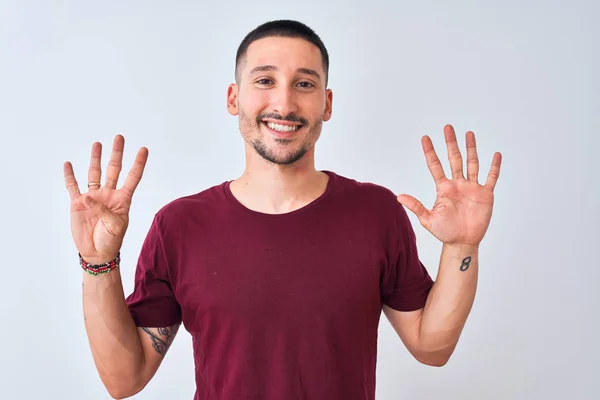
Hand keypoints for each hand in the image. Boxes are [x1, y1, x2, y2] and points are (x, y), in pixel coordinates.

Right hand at [64, 135, 148, 263]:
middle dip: (117, 153)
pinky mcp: (78, 204)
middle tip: (119, 137)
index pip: (133, 177)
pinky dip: (70, 175)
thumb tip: (88, 197)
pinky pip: (73, 186)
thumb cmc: (111, 240)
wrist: (96, 253)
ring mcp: (93, 198)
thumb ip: (104, 210)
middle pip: (114, 169)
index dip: (139, 163)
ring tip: (97, 144)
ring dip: (96, 158)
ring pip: (95, 173)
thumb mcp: (115, 225)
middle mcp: (109, 195)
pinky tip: (68, 164)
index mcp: (123, 199)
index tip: (144, 149)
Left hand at [397, 125, 501, 246]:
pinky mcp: (485, 195)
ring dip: (471, 149)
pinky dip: (494, 167)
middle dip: (451, 143)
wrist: (462, 242)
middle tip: (447, 127)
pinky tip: (496, 155)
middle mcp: (457, 184)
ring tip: (469, 133)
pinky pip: (491, 178)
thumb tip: (399, 197)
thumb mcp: (428, 219)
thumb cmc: (445, 232)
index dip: (430, 152)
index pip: (435, 165)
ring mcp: (472, 188)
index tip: (425, 138)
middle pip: (454, 159)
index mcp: (444, 188)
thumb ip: (416, 206)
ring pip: (472, 163)